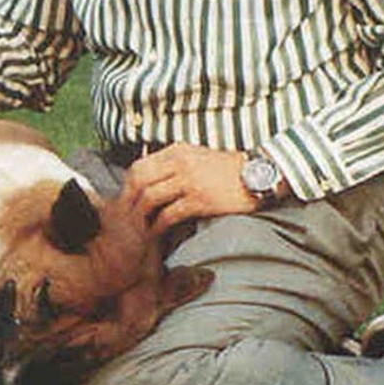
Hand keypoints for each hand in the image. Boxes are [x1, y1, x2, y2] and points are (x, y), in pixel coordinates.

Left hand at [121, 144, 258, 235]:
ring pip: (150, 198)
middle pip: (139, 182)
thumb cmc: (226, 169)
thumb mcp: (197, 155)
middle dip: (129, 202)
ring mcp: (189, 182)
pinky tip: (156, 233)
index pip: (139, 166)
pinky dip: (158, 226)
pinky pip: (169, 214)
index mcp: (177, 151)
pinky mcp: (199, 200)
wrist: (257, 175)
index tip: (127, 201)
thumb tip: (152, 176)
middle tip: (126, 219)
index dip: (128, 186)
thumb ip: (175, 162)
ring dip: (140, 217)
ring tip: (138, 229)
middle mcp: (179, 163)